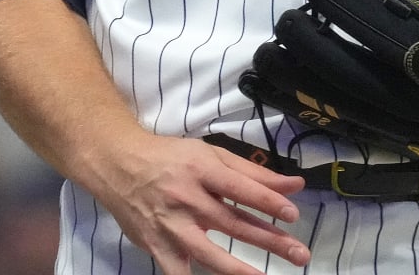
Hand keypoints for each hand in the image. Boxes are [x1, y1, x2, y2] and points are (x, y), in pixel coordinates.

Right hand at [80, 131, 309, 273]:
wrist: (118, 165)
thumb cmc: (170, 158)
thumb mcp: (210, 155)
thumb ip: (253, 172)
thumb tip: (294, 184)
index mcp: (201, 170)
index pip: (240, 188)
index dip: (268, 202)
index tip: (292, 215)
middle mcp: (187, 198)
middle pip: (233, 223)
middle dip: (270, 240)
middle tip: (299, 254)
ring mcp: (171, 226)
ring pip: (209, 254)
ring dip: (239, 270)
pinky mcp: (157, 246)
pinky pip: (178, 273)